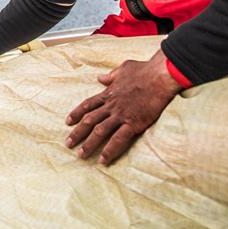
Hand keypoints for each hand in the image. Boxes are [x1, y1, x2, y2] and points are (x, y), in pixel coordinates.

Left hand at [64, 49, 182, 164]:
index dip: (76, 113)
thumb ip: (111, 75)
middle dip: (77, 133)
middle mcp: (111, 105)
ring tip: (80, 155)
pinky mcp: (133, 123)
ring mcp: (121, 115)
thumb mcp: (123, 68)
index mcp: (109, 93)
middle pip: (89, 120)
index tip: (67, 122)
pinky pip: (119, 139)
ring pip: (100, 131)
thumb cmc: (144, 70)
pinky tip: (103, 160)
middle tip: (67, 144)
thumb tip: (100, 78)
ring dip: (89, 144)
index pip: (87, 105)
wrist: (160, 76)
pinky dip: (110, 150)